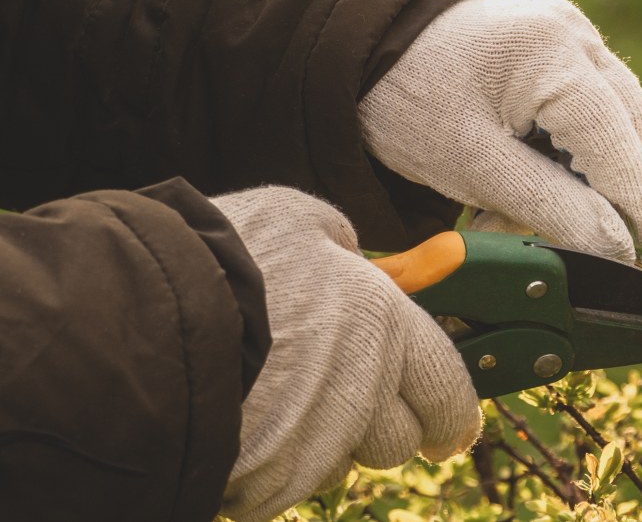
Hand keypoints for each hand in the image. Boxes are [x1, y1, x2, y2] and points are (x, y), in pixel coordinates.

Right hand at [212, 187, 480, 521]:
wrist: (130, 320)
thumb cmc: (216, 256)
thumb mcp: (291, 215)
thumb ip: (336, 238)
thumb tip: (351, 250)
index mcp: (383, 328)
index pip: (449, 390)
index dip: (453, 411)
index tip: (450, 423)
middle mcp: (361, 394)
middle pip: (398, 440)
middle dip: (383, 426)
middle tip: (354, 404)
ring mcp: (313, 446)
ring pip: (340, 465)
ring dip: (323, 443)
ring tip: (274, 399)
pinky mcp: (265, 483)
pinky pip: (283, 484)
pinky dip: (270, 464)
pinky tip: (240, 423)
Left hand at [358, 0, 641, 262]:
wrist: (365, 49)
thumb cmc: (411, 105)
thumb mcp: (474, 167)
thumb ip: (553, 208)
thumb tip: (619, 252)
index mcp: (554, 53)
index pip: (620, 146)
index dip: (640, 210)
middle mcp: (576, 34)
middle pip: (630, 134)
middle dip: (605, 194)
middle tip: (561, 240)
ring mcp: (574, 33)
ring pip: (618, 124)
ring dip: (587, 176)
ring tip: (518, 205)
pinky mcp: (565, 43)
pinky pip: (594, 107)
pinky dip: (570, 152)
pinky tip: (526, 172)